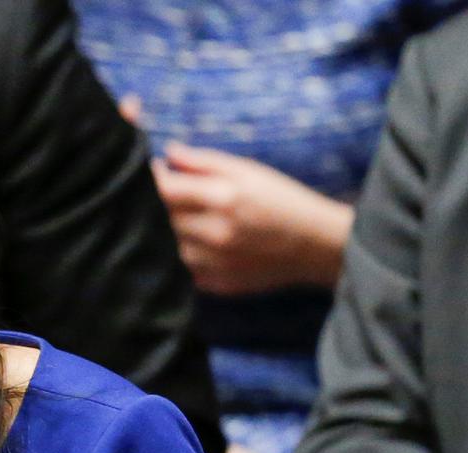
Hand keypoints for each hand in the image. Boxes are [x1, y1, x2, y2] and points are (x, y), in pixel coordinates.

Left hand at [151, 141, 350, 295]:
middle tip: (173, 195)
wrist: (315, 246)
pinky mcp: (215, 284)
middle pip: (161, 218)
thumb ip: (204, 162)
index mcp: (224, 198)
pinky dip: (184, 255)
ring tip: (193, 220)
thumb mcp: (249, 171)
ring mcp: (214, 263)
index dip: (152, 178)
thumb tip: (169, 152)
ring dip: (170, 231)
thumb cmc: (282, 200)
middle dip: (160, 204)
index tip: (153, 171)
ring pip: (167, 245)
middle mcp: (215, 233)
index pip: (164, 189)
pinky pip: (182, 268)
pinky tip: (203, 244)